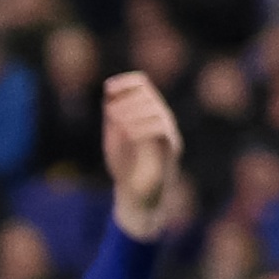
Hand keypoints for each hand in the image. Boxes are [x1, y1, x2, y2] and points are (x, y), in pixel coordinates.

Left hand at [101, 69, 183, 237]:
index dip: (125, 82)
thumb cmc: (125, 164)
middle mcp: (161, 120)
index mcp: (147, 113)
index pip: (142, 83)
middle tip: (110, 114)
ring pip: (156, 109)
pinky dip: (141, 126)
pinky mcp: (170, 149)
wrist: (135, 196)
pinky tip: (126, 132)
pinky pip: (161, 128)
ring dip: (132, 111)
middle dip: (126, 100)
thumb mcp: (114, 134)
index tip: (108, 89)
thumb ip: (114, 113)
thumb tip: (110, 90)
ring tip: (116, 121)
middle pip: (148, 95)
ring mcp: (168, 134)